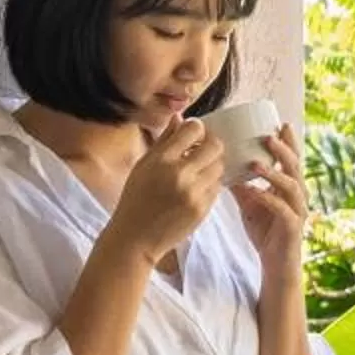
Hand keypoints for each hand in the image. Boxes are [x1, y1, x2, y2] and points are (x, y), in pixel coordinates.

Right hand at [108, 117, 225, 263]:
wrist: (135, 238)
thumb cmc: (135, 199)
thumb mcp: (143, 165)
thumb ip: (164, 140)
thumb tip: (180, 117)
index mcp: (161, 159)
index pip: (193, 129)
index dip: (196, 128)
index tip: (194, 134)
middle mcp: (180, 174)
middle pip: (215, 145)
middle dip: (212, 143)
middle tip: (204, 149)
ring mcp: (194, 193)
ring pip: (219, 166)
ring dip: (212, 164)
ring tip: (199, 170)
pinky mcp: (203, 209)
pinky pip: (217, 187)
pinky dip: (210, 183)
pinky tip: (197, 187)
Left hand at [237, 122, 308, 270]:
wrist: (276, 265)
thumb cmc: (266, 233)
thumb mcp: (250, 205)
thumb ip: (242, 185)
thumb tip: (224, 165)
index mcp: (289, 188)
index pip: (291, 160)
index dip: (289, 142)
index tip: (280, 123)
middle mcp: (298, 196)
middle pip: (296, 167)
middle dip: (284, 150)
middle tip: (269, 136)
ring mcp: (297, 211)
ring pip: (292, 186)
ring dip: (274, 173)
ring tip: (256, 163)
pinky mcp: (292, 228)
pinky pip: (282, 210)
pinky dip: (268, 199)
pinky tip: (255, 192)